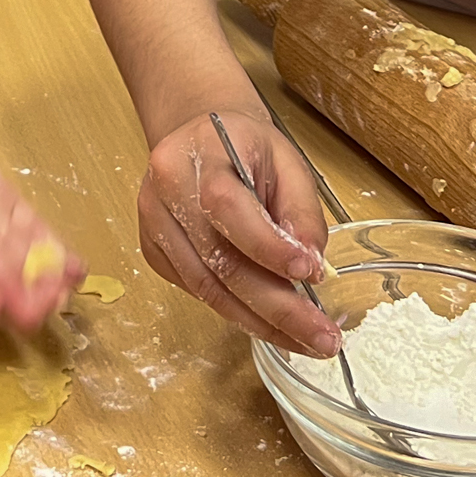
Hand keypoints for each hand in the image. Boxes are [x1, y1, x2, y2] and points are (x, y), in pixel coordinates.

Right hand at [139, 106, 333, 356]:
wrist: (200, 137)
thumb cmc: (246, 146)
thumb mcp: (286, 161)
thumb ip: (301, 211)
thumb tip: (312, 267)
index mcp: (198, 151)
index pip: (227, 207)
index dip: (268, 247)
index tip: (310, 273)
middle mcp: (164, 187)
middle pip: (219, 261)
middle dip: (277, 306)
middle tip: (322, 337)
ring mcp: (153, 222)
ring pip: (208, 288)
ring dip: (260, 322)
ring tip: (304, 339)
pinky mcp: (152, 250)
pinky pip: (197, 292)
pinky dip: (237, 311)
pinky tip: (269, 319)